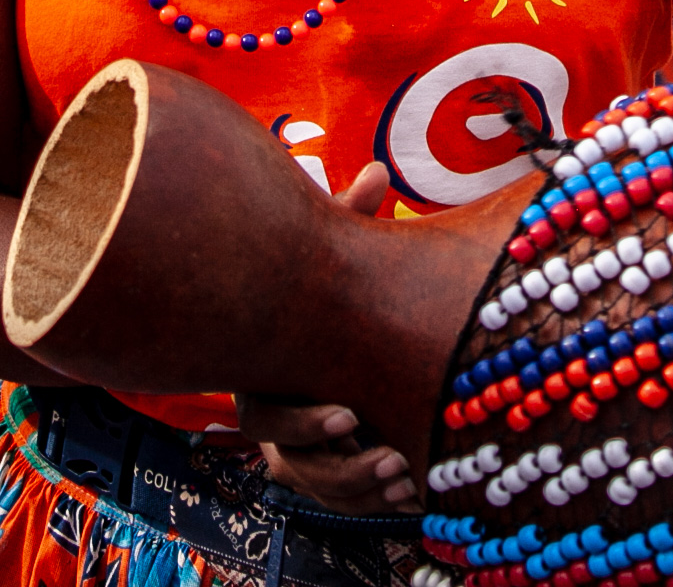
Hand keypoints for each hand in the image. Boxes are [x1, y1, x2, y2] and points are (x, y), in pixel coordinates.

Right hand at [239, 163, 419, 514]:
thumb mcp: (334, 257)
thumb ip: (349, 223)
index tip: (352, 415)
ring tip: (403, 472)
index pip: (262, 412)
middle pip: (285, 459)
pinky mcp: (324, 466)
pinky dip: (369, 500)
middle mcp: (272, 414)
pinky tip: (409, 491)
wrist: (316, 323)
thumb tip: (378, 171)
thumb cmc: (322, 285)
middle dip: (333, 464)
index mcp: (263, 370)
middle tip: (382, 452)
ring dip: (357, 486)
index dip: (303, 420)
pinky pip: (339, 498)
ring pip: (314, 484)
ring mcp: (297, 447)